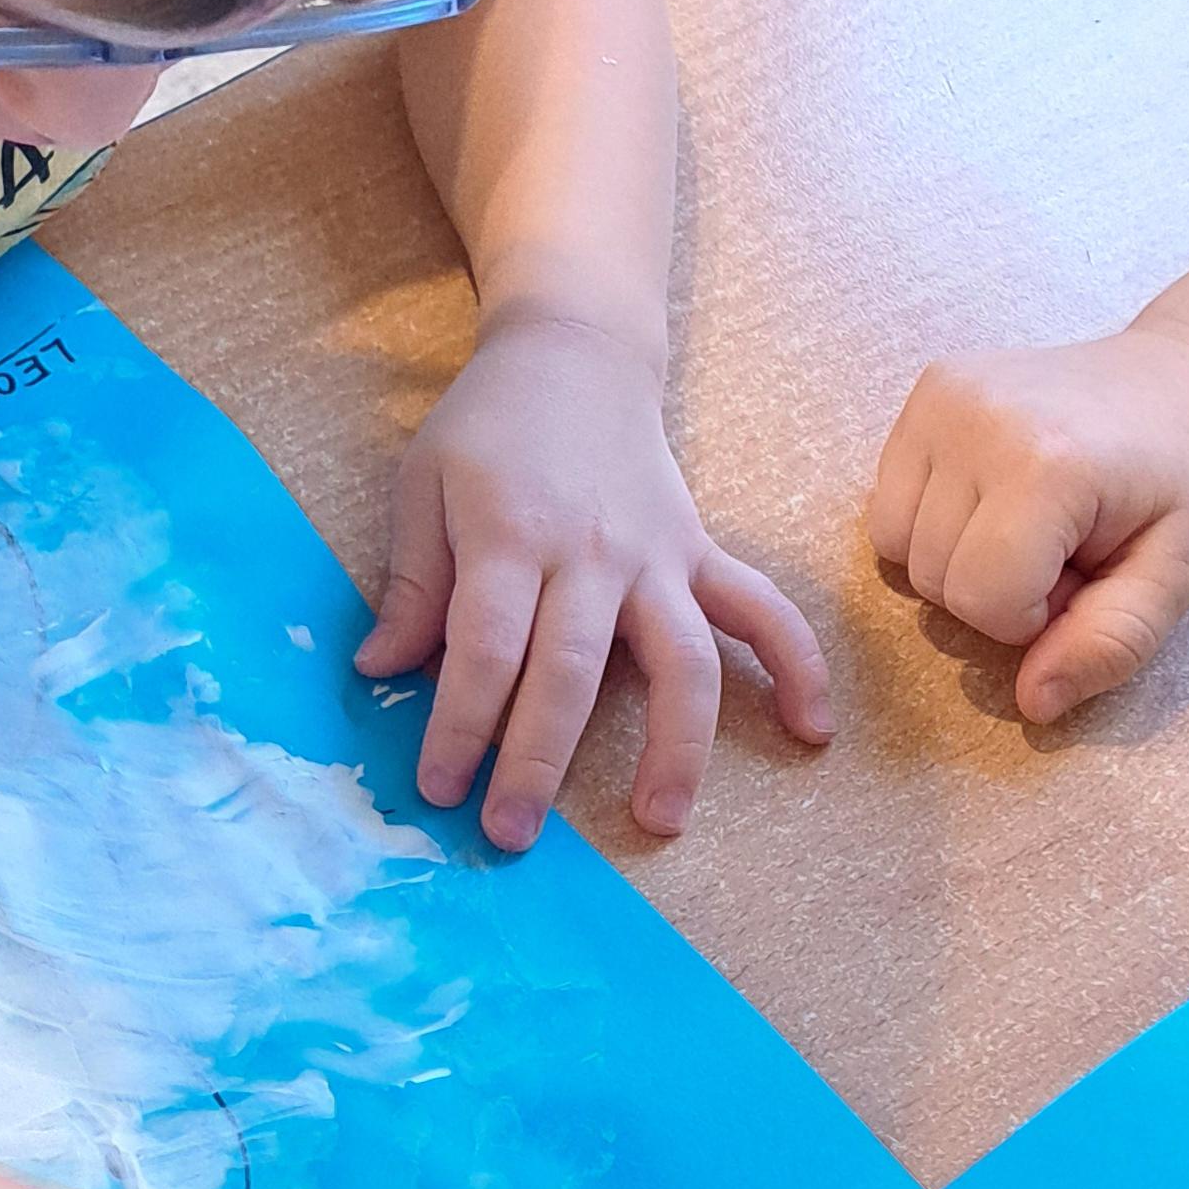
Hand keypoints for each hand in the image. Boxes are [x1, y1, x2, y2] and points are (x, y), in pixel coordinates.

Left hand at [352, 305, 831, 851]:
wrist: (576, 353)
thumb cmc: (488, 427)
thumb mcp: (423, 487)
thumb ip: (410, 584)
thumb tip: (378, 672)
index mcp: (510, 535)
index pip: (485, 650)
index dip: (460, 725)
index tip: (439, 788)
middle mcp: (591, 554)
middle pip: (570, 672)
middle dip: (539, 762)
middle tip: (511, 835)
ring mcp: (657, 556)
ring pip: (682, 660)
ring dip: (677, 746)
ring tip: (661, 820)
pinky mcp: (700, 553)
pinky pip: (761, 612)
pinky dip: (796, 667)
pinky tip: (811, 731)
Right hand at [868, 317, 1188, 720]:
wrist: (1185, 378)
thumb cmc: (1188, 479)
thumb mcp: (1175, 574)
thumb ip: (1109, 645)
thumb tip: (1033, 703)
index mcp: (1048, 464)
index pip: (983, 601)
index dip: (1032, 618)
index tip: (1082, 581)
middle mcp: (977, 419)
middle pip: (935, 578)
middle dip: (996, 591)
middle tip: (1064, 551)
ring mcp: (944, 396)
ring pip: (896, 546)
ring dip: (957, 559)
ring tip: (1030, 526)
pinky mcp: (928, 388)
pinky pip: (889, 501)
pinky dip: (933, 521)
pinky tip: (997, 496)